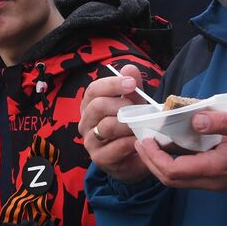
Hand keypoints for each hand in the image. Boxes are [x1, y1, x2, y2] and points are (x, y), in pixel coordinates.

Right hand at [79, 62, 151, 183]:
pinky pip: (116, 146)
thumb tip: (130, 67)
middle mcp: (85, 122)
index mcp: (90, 105)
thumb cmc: (130, 127)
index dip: (112, 84)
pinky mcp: (99, 158)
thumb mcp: (134, 104)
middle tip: (137, 108)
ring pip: (106, 126)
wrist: (135, 158)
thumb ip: (132, 87)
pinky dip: (131, 141)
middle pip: (97, 106)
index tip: (131, 83)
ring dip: (128, 124)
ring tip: (141, 125)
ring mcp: (90, 141)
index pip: (93, 90)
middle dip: (121, 104)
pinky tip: (140, 139)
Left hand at [133, 109, 226, 191]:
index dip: (154, 157)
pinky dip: (174, 164)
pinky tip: (171, 148)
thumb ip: (220, 121)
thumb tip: (195, 119)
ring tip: (151, 145)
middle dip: (151, 162)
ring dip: (161, 165)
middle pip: (170, 180)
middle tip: (141, 143)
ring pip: (178, 181)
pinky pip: (188, 177)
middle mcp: (210, 181)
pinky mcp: (217, 180)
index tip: (145, 140)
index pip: (173, 170)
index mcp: (214, 168)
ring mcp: (213, 183)